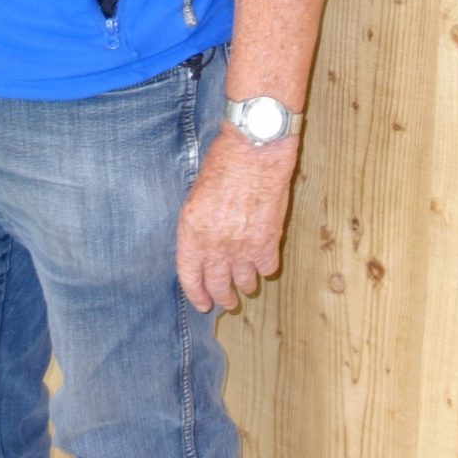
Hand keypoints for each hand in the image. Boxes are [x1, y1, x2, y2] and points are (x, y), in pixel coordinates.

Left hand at [176, 126, 297, 312]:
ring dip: (245, 286)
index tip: (203, 303)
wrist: (254, 153)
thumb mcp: (196, 196)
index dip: (196, 294)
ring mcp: (242, 248)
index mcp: (191, 234)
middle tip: (227, 302)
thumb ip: (198, 227)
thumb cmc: (223, 164)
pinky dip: (265, 268)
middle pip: (218, 285)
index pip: (190, 277)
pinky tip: (264, 264)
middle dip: (222, 297)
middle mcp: (215, 247)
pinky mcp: (267, 243)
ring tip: (247, 287)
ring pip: (244, 282)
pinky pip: (266, 268)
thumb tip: (203, 246)